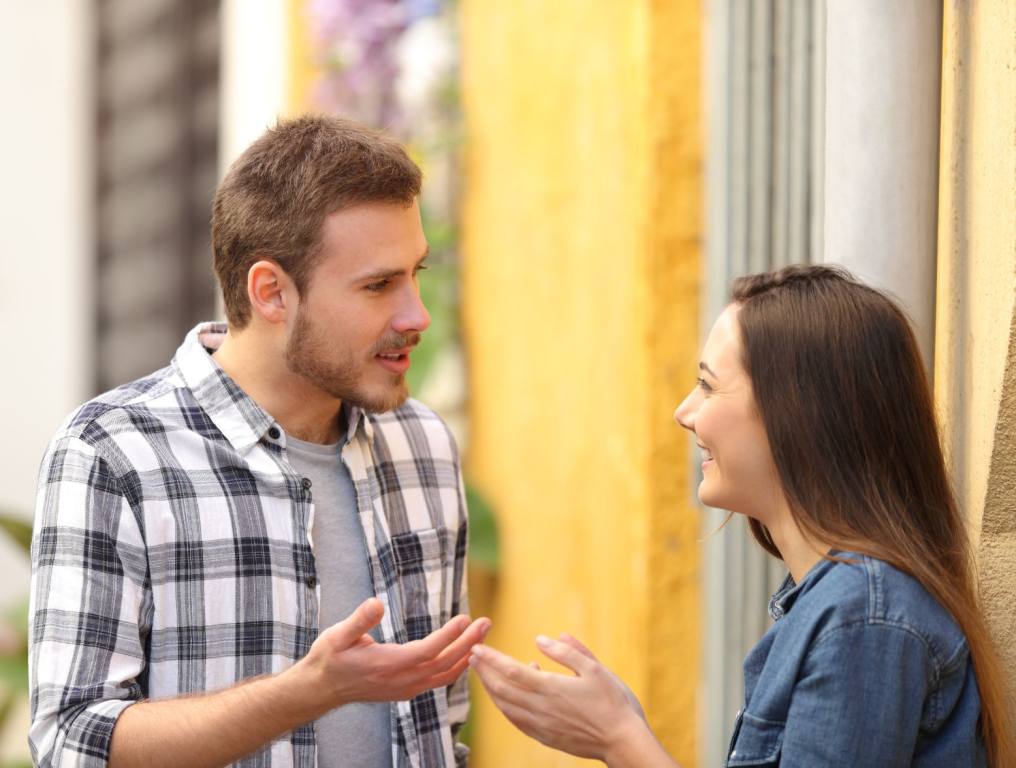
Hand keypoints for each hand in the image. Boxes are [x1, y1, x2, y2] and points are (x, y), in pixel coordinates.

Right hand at [291, 597, 490, 711]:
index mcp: (387, 666)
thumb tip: (376, 603)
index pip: (427, 652)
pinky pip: (438, 681)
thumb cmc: (329, 658)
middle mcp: (401, 681)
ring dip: (466, 654)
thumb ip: (359, 620)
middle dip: (468, 643)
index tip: (465, 619)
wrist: (321, 688)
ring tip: (483, 633)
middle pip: (444, 664)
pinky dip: (456, 667)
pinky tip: (466, 653)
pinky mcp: (406, 690)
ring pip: (444, 675)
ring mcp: (405, 689)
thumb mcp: (337, 635)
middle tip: (486, 622)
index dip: (448, 637)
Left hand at [469, 634, 650, 761]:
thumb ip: (565, 652)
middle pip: (502, 689)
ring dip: (491, 690)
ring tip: (484, 675)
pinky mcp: (545, 737)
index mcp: (551, 688)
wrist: (622, 741)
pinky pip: (516, 721)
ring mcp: (541, 725)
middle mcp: (541, 708)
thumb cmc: (612, 702)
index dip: (491, 660)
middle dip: (485, 673)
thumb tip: (539, 639)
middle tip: (472, 657)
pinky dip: (505, 707)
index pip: (511, 671)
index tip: (477, 649)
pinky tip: (506, 699)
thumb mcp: (594, 668)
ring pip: (506, 707)